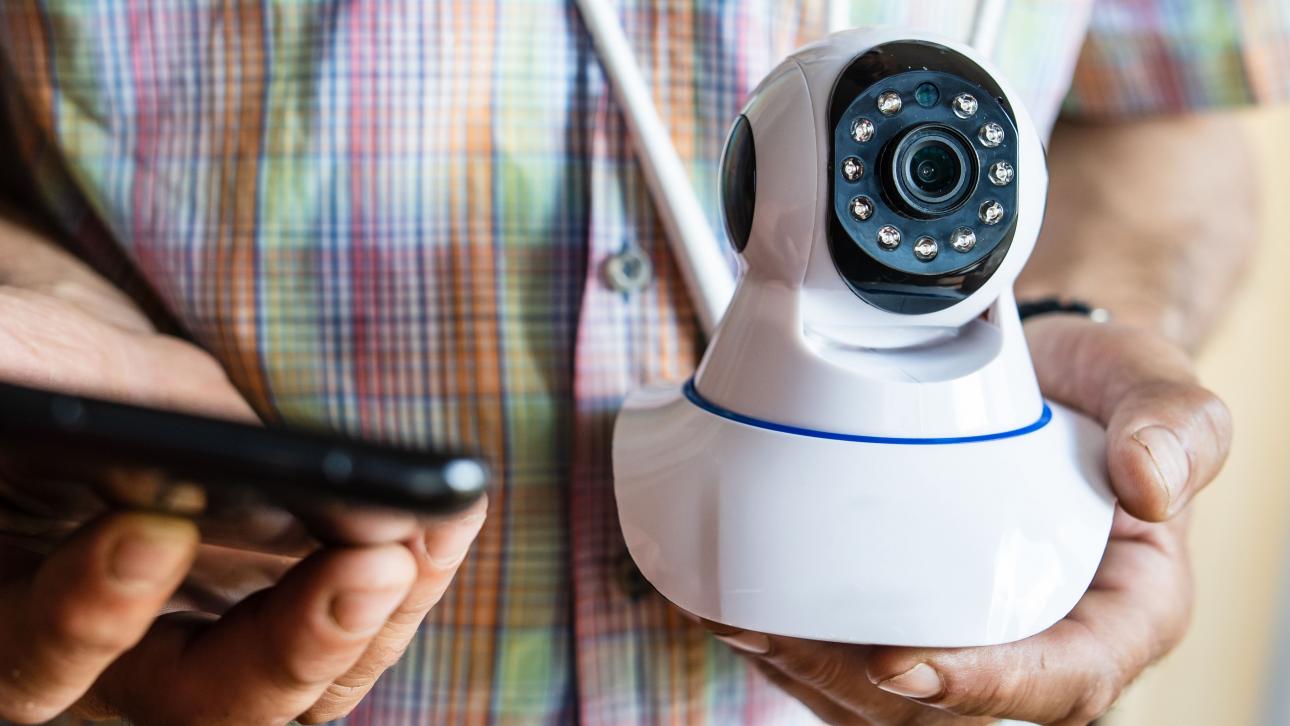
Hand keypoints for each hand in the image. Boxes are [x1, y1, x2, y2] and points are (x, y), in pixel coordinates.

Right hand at [0, 210, 487, 723]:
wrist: (90, 372)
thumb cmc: (33, 362)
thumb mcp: (16, 350)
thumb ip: (40, 370)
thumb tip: (103, 397)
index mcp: (9, 610)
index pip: (30, 660)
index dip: (85, 617)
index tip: (152, 532)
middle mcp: (105, 661)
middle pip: (195, 704)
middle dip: (290, 646)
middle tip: (371, 565)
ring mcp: (201, 650)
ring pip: (294, 690)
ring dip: (374, 619)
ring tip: (430, 533)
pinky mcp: (278, 621)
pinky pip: (350, 638)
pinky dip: (406, 579)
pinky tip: (448, 514)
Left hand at [697, 315, 1231, 724]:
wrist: (1044, 376)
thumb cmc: (1097, 390)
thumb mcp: (1150, 384)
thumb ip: (1171, 422)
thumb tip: (1150, 483)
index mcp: (1121, 613)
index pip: (1063, 681)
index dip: (984, 687)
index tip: (903, 661)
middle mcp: (1043, 641)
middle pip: (951, 706)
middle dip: (856, 681)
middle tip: (779, 631)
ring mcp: (972, 636)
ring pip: (886, 698)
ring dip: (808, 670)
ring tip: (742, 619)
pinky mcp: (915, 616)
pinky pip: (853, 662)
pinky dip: (795, 644)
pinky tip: (741, 607)